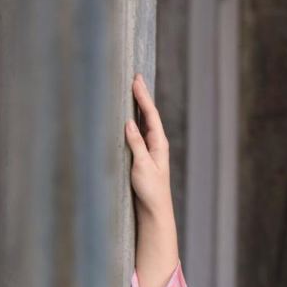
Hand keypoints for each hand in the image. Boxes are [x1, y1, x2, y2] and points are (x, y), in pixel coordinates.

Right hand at [125, 73, 172, 216]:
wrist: (154, 210)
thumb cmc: (150, 190)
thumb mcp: (142, 165)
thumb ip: (136, 144)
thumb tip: (129, 122)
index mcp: (159, 144)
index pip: (150, 115)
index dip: (143, 97)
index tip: (136, 80)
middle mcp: (155, 144)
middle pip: (148, 115)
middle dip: (141, 96)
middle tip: (135, 77)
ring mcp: (149, 150)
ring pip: (142, 123)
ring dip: (137, 107)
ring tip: (132, 90)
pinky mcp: (142, 157)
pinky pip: (137, 133)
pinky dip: (132, 121)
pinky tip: (128, 115)